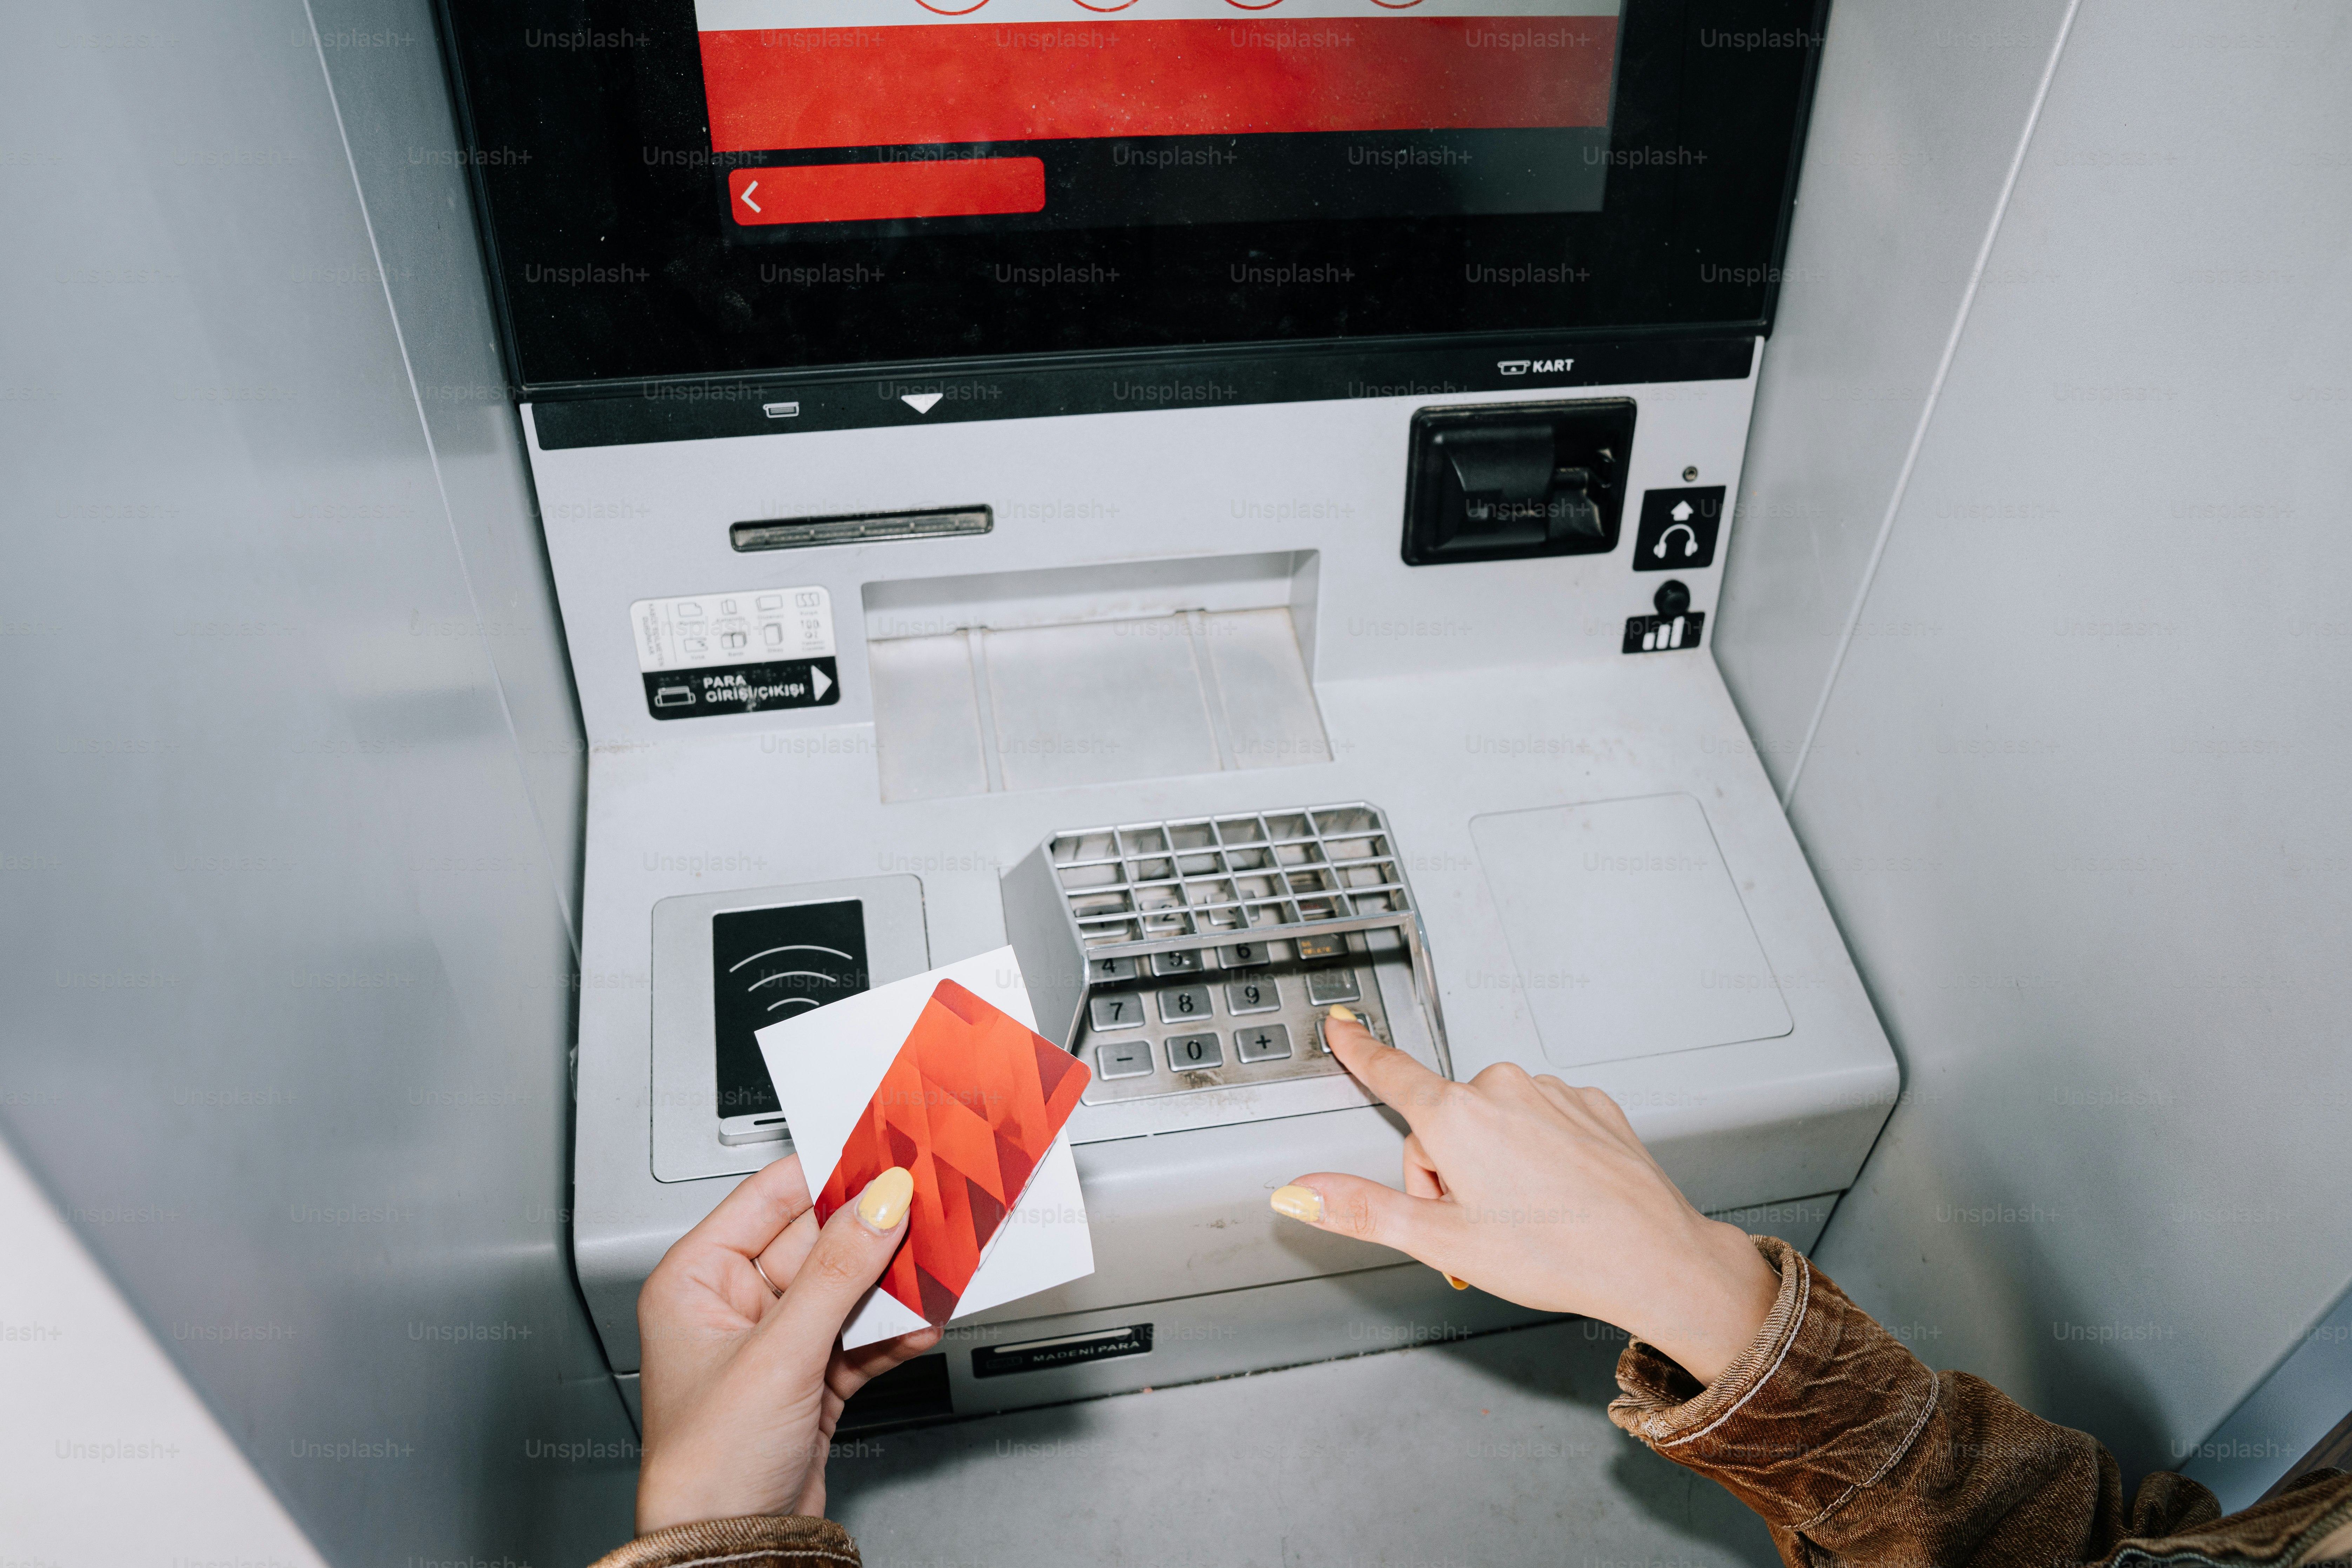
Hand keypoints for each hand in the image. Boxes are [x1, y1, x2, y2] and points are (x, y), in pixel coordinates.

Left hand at [635, 1157, 939, 1532]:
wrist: (728, 1548)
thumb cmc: (707, 1464)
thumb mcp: (777, 1352)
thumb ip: (836, 1272)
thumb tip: (878, 1205)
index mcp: (697, 1280)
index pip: (769, 1198)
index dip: (829, 1173)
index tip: (883, 1154)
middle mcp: (733, 1305)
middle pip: (817, 1242)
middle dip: (874, 1231)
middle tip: (926, 1208)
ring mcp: (775, 1343)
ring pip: (846, 1289)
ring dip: (891, 1282)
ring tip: (936, 1265)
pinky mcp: (810, 1378)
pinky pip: (859, 1335)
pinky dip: (893, 1330)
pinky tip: (922, 1320)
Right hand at [1272, 1009, 1779, 1385]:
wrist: (1655, 1260)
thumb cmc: (1558, 1254)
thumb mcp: (1441, 1243)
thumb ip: (1361, 1210)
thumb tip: (1299, 1196)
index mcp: (1456, 1118)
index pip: (1389, 1072)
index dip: (1359, 1051)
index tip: (1342, 1027)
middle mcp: (1502, 1090)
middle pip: (1443, 1125)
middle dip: (1447, 1173)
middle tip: (1479, 1224)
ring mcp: (1551, 1093)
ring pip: (1494, 1125)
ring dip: (1495, 1166)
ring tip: (1527, 1216)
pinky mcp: (1590, 1105)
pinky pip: (1542, 1122)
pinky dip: (1540, 1156)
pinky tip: (1560, 1196)